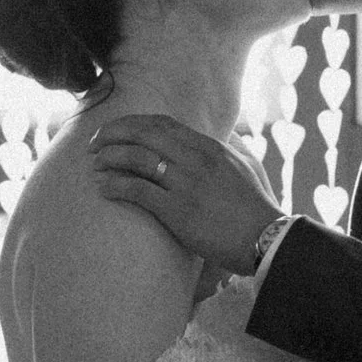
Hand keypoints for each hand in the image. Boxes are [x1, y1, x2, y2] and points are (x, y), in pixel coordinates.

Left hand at [89, 114, 281, 270]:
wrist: (266, 238)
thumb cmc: (255, 208)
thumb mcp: (246, 166)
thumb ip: (229, 148)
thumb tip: (224, 135)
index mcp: (209, 147)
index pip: (162, 123)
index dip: (133, 123)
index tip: (117, 129)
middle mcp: (196, 159)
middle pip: (143, 134)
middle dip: (113, 134)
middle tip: (95, 143)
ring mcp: (186, 183)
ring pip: (136, 158)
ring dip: (110, 158)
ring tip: (95, 164)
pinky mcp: (178, 210)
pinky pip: (137, 190)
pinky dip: (115, 185)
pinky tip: (103, 187)